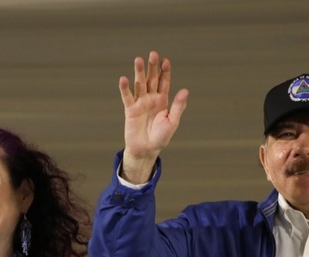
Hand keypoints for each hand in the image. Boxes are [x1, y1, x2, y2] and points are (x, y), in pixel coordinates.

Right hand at [119, 50, 188, 183]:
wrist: (146, 150)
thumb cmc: (161, 138)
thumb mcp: (172, 122)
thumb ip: (177, 106)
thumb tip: (185, 90)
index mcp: (163, 101)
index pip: (164, 82)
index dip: (164, 72)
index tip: (166, 61)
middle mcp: (151, 99)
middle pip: (151, 79)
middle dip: (152, 67)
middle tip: (153, 54)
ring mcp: (140, 103)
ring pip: (139, 84)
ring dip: (139, 73)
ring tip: (138, 60)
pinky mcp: (130, 110)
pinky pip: (127, 97)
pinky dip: (125, 88)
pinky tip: (124, 79)